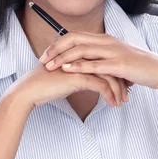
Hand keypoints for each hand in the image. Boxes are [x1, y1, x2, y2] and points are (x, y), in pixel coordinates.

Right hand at [7, 62, 129, 109]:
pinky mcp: (79, 77)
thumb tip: (91, 82)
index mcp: (79, 53)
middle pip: (110, 66)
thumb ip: (80, 76)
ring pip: (109, 75)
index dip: (117, 72)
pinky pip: (101, 86)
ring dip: (118, 90)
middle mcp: (82, 56)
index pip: (105, 60)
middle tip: (128, 94)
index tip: (124, 84)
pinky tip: (112, 105)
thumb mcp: (67, 78)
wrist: (30, 91)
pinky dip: (110, 96)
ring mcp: (81, 65)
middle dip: (122, 81)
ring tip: (122, 102)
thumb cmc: (45, 85)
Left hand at [39, 30, 157, 91]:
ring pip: (82, 50)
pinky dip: (79, 66)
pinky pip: (95, 64)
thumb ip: (102, 60)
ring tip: (49, 67)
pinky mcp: (119, 64)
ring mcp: (113, 52)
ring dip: (63, 58)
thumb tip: (87, 65)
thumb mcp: (117, 60)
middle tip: (41, 60)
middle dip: (55, 49)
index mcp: (105, 39)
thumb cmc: (138, 68)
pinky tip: (68, 70)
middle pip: (74, 39)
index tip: (45, 53)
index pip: (75, 36)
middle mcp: (107, 42)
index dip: (58, 44)